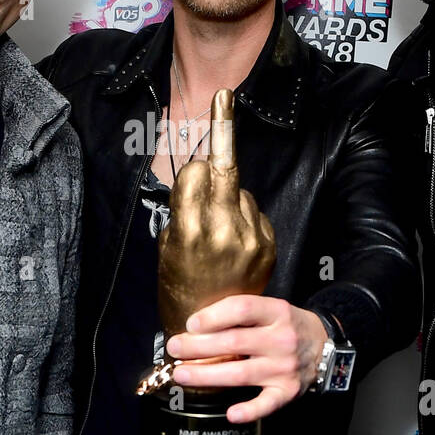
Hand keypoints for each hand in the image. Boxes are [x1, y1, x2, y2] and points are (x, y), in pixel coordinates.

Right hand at [155, 88, 274, 337]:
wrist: (215, 337)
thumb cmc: (179, 289)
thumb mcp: (165, 247)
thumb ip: (183, 208)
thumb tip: (201, 174)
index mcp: (189, 232)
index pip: (196, 172)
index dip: (193, 165)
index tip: (207, 116)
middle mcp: (223, 231)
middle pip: (225, 168)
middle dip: (223, 130)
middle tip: (224, 96)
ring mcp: (251, 238)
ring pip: (239, 190)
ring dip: (228, 193)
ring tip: (216, 226)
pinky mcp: (268, 244)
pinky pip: (254, 210)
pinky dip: (243, 213)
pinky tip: (232, 236)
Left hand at [169, 296, 327, 422]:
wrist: (324, 346)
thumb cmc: (286, 326)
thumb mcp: (271, 309)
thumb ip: (242, 314)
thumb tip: (195, 325)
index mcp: (277, 312)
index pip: (242, 309)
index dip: (213, 316)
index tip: (191, 324)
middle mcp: (281, 339)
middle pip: (233, 343)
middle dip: (197, 347)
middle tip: (175, 348)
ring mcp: (284, 367)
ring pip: (239, 374)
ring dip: (206, 375)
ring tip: (182, 375)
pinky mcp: (287, 391)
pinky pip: (266, 404)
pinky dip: (249, 411)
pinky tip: (230, 413)